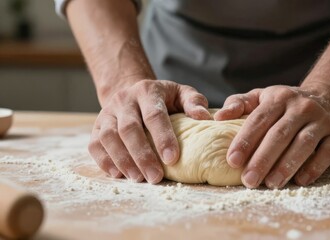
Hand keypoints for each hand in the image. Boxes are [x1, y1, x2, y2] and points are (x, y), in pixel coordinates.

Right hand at [88, 80, 210, 182]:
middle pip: (129, 129)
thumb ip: (193, 102)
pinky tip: (119, 175)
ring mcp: (107, 113)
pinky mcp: (96, 127)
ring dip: (123, 161)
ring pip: (109, 137)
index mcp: (147, 91)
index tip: (172, 159)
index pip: (154, 115)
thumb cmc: (163, 99)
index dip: (163, 137)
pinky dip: (105, 161)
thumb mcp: (180, 93)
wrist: (132, 92)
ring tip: (138, 179)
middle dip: (142, 155)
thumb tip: (205, 117)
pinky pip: (95, 145)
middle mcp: (124, 100)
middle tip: (155, 177)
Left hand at [214, 84, 329, 188]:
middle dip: (262, 159)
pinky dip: (313, 168)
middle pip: (279, 135)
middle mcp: (301, 107)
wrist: (329, 97)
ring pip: (303, 144)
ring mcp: (321, 120)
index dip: (245, 141)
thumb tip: (217, 117)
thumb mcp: (263, 96)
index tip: (232, 161)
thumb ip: (239, 103)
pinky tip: (300, 181)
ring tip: (271, 184)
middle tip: (248, 180)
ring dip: (286, 166)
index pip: (259, 120)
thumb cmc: (286, 103)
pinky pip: (326, 153)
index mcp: (278, 97)